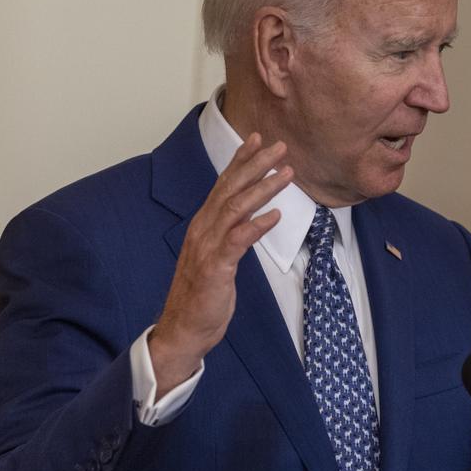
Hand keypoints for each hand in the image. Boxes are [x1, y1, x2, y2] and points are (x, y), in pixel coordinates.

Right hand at [148, 133, 291, 398]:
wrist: (183, 330)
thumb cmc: (203, 295)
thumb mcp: (217, 256)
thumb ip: (229, 233)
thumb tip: (251, 215)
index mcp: (203, 225)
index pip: (223, 184)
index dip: (240, 160)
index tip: (258, 139)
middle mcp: (202, 230)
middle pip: (230, 189)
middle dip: (256, 164)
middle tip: (280, 147)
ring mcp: (207, 248)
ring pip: (235, 208)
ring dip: (262, 188)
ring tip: (286, 173)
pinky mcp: (215, 268)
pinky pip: (237, 241)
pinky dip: (256, 226)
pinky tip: (275, 215)